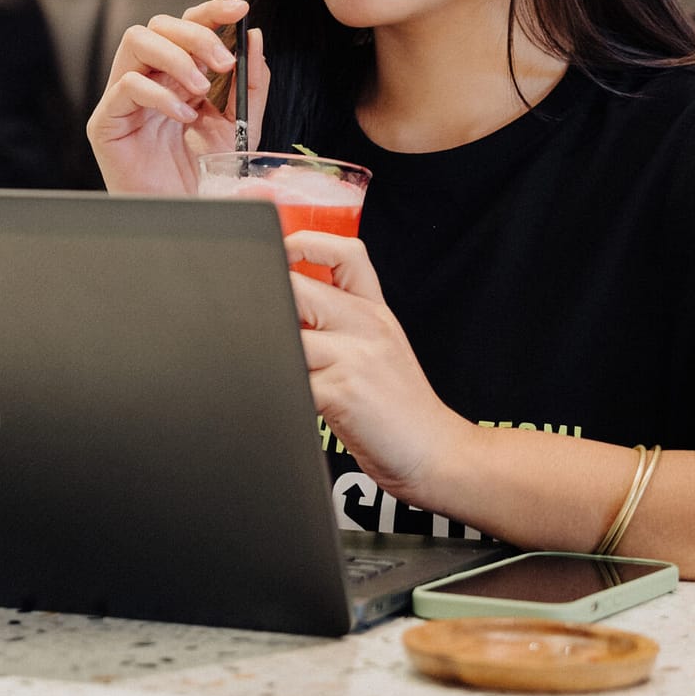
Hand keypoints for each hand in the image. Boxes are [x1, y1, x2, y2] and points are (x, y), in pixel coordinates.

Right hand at [87, 0, 269, 194]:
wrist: (187, 213)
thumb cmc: (205, 174)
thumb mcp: (242, 124)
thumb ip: (250, 83)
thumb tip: (254, 38)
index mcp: (177, 74)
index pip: (186, 25)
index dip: (210, 9)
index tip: (239, 9)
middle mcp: (149, 78)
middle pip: (159, 24)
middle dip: (196, 35)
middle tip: (223, 62)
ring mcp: (124, 98)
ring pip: (136, 40)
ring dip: (175, 57)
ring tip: (200, 88)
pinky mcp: (106, 122)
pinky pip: (126, 86)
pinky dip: (160, 95)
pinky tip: (182, 117)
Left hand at [285, 229, 472, 507]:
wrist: (437, 452)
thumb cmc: (401, 407)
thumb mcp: (382, 347)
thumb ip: (342, 321)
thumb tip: (286, 305)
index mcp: (375, 311)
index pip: (346, 252)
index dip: (306, 243)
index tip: (281, 253)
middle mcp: (366, 326)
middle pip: (298, 288)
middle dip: (269, 306)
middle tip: (257, 324)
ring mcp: (353, 357)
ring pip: (287, 335)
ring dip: (270, 352)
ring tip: (271, 367)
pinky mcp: (340, 392)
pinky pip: (290, 379)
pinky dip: (278, 388)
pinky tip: (283, 396)